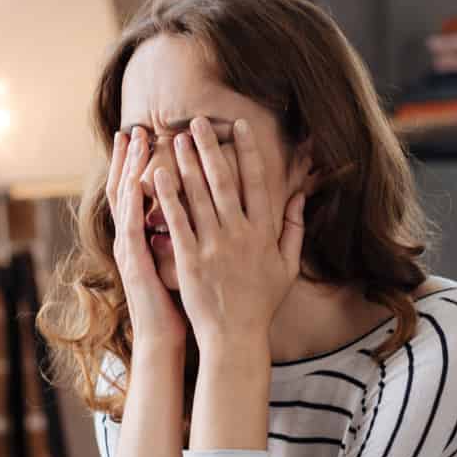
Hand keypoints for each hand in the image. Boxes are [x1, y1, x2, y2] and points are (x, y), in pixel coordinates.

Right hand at [108, 127, 187, 352]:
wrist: (161, 338)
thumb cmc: (178, 302)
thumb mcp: (181, 263)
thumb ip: (185, 235)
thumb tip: (198, 214)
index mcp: (142, 237)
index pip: (139, 192)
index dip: (140, 165)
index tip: (147, 138)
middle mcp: (130, 238)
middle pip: (125, 188)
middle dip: (128, 157)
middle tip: (132, 128)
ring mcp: (128, 249)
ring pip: (124, 200)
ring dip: (127, 168)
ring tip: (131, 142)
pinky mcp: (134, 262)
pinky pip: (131, 225)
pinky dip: (134, 200)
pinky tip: (137, 178)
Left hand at [155, 118, 304, 349]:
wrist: (235, 336)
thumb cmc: (261, 302)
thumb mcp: (287, 265)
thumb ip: (293, 228)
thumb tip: (300, 194)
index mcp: (264, 232)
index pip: (257, 182)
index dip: (248, 151)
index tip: (238, 125)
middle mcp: (240, 234)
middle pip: (224, 181)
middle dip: (210, 147)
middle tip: (197, 121)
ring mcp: (214, 246)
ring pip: (199, 196)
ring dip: (186, 164)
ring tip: (174, 139)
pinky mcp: (190, 260)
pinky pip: (177, 222)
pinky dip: (167, 197)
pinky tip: (156, 176)